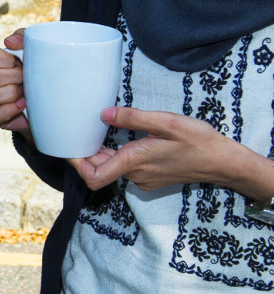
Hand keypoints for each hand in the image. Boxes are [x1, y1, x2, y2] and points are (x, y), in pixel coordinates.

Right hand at [0, 30, 29, 132]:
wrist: (45, 97)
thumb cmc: (34, 69)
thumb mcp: (32, 49)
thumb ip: (22, 37)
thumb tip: (9, 42)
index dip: (5, 61)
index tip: (18, 63)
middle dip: (13, 79)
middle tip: (24, 79)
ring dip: (10, 95)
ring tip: (22, 93)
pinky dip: (10, 110)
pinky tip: (21, 105)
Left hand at [70, 106, 272, 195]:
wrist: (224, 162)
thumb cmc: (197, 141)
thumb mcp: (165, 122)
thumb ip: (133, 118)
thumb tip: (103, 114)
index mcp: (134, 162)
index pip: (93, 177)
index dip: (77, 165)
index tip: (68, 147)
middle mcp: (136, 175)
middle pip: (100, 169)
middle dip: (87, 152)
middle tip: (79, 129)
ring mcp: (144, 179)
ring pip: (113, 167)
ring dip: (103, 152)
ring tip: (97, 129)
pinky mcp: (152, 177)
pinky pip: (126, 167)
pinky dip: (118, 154)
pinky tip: (120, 138)